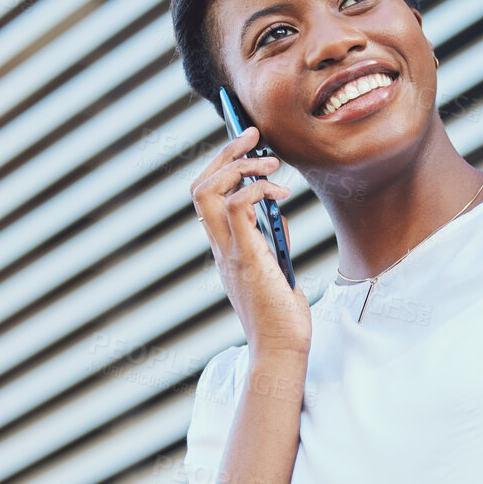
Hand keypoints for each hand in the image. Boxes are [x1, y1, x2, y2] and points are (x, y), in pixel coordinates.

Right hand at [191, 126, 311, 360]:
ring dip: (239, 166)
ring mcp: (229, 253)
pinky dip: (256, 189)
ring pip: (208, 192)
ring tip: (272, 163)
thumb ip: (272, 238)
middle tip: (253, 134)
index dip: (220, 163)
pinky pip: (237, 208)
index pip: (206, 196)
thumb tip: (277, 208)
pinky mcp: (247, 258)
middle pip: (200, 186)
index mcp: (224, 249)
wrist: (282, 349)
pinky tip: (281, 193)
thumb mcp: (277, 266)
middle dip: (225, 152)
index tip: (246, 144)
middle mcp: (220, 248)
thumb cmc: (282, 314)